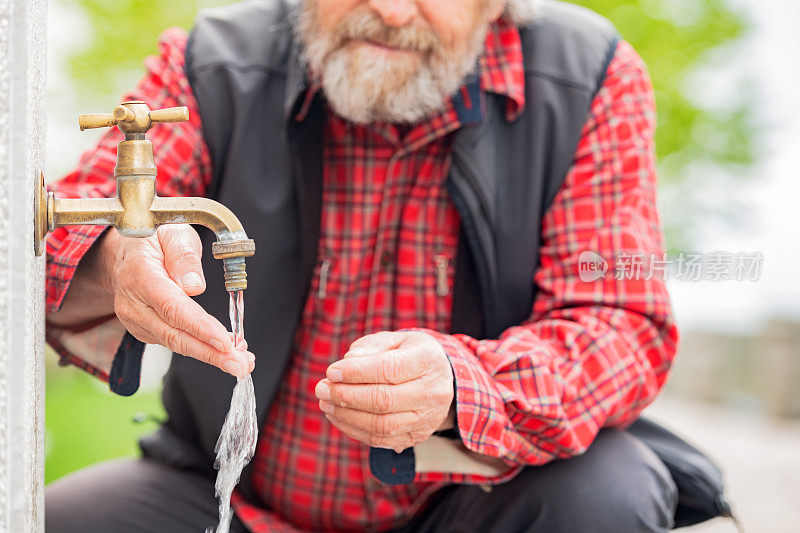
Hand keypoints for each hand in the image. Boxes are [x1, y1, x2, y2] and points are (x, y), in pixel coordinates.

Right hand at [101, 224, 253, 376]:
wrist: (127, 253)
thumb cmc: (155, 239)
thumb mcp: (173, 232)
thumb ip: (184, 256)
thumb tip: (195, 286)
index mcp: (140, 274)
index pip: (172, 307)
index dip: (199, 327)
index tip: (225, 342)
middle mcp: (133, 303)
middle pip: (174, 335)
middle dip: (211, 354)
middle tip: (241, 365)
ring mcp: (136, 320)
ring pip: (176, 343)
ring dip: (211, 356)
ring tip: (242, 362)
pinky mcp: (144, 330)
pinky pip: (175, 342)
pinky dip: (201, 349)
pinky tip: (226, 351)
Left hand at [315, 331, 453, 452]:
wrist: (442, 378)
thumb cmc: (411, 354)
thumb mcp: (397, 339)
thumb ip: (372, 346)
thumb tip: (348, 360)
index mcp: (428, 361)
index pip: (389, 370)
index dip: (357, 372)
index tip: (331, 371)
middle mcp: (432, 393)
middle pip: (384, 400)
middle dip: (346, 396)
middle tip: (321, 389)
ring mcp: (427, 419)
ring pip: (382, 425)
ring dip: (347, 416)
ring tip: (325, 403)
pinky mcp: (416, 436)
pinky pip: (381, 440)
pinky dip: (354, 430)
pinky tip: (338, 416)